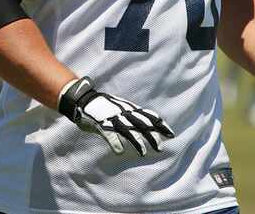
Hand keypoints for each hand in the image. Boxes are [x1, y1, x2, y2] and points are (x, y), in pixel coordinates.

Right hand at [57, 77, 174, 155]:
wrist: (83, 100)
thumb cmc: (104, 106)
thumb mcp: (121, 108)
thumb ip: (132, 115)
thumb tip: (147, 124)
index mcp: (129, 108)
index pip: (149, 115)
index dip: (160, 125)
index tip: (171, 134)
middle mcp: (123, 112)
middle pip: (141, 123)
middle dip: (152, 135)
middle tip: (160, 148)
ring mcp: (112, 117)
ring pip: (127, 129)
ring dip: (136, 141)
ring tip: (143, 153)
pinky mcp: (100, 123)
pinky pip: (108, 133)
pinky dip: (115, 142)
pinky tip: (120, 151)